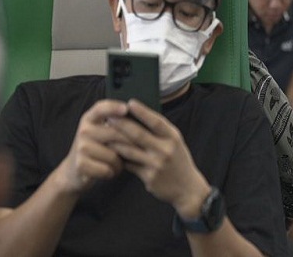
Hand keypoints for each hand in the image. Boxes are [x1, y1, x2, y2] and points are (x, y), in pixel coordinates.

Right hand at [56, 99, 128, 193]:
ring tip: (118, 164)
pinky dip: (112, 173)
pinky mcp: (80, 164)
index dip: (114, 107)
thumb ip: (116, 124)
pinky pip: (107, 169)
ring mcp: (81, 147)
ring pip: (113, 155)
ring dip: (120, 164)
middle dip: (131, 146)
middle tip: (136, 152)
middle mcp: (84, 130)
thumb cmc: (97, 149)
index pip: (101, 108)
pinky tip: (109, 172)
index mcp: (90, 118)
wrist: (74, 171)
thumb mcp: (102, 132)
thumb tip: (142, 119)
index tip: (126, 108)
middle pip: (115, 134)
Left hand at [107, 100, 209, 217]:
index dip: (143, 111)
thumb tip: (139, 116)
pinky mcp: (148, 177)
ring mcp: (156, 164)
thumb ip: (160, 132)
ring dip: (115, 141)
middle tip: (109, 116)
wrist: (187, 188)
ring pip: (130, 150)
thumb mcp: (175, 142)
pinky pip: (130, 165)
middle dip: (122, 124)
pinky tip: (111, 152)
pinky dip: (120, 158)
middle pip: (138, 134)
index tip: (130, 103)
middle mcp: (165, 150)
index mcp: (173, 137)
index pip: (156, 121)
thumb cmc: (178, 161)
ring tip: (105, 133)